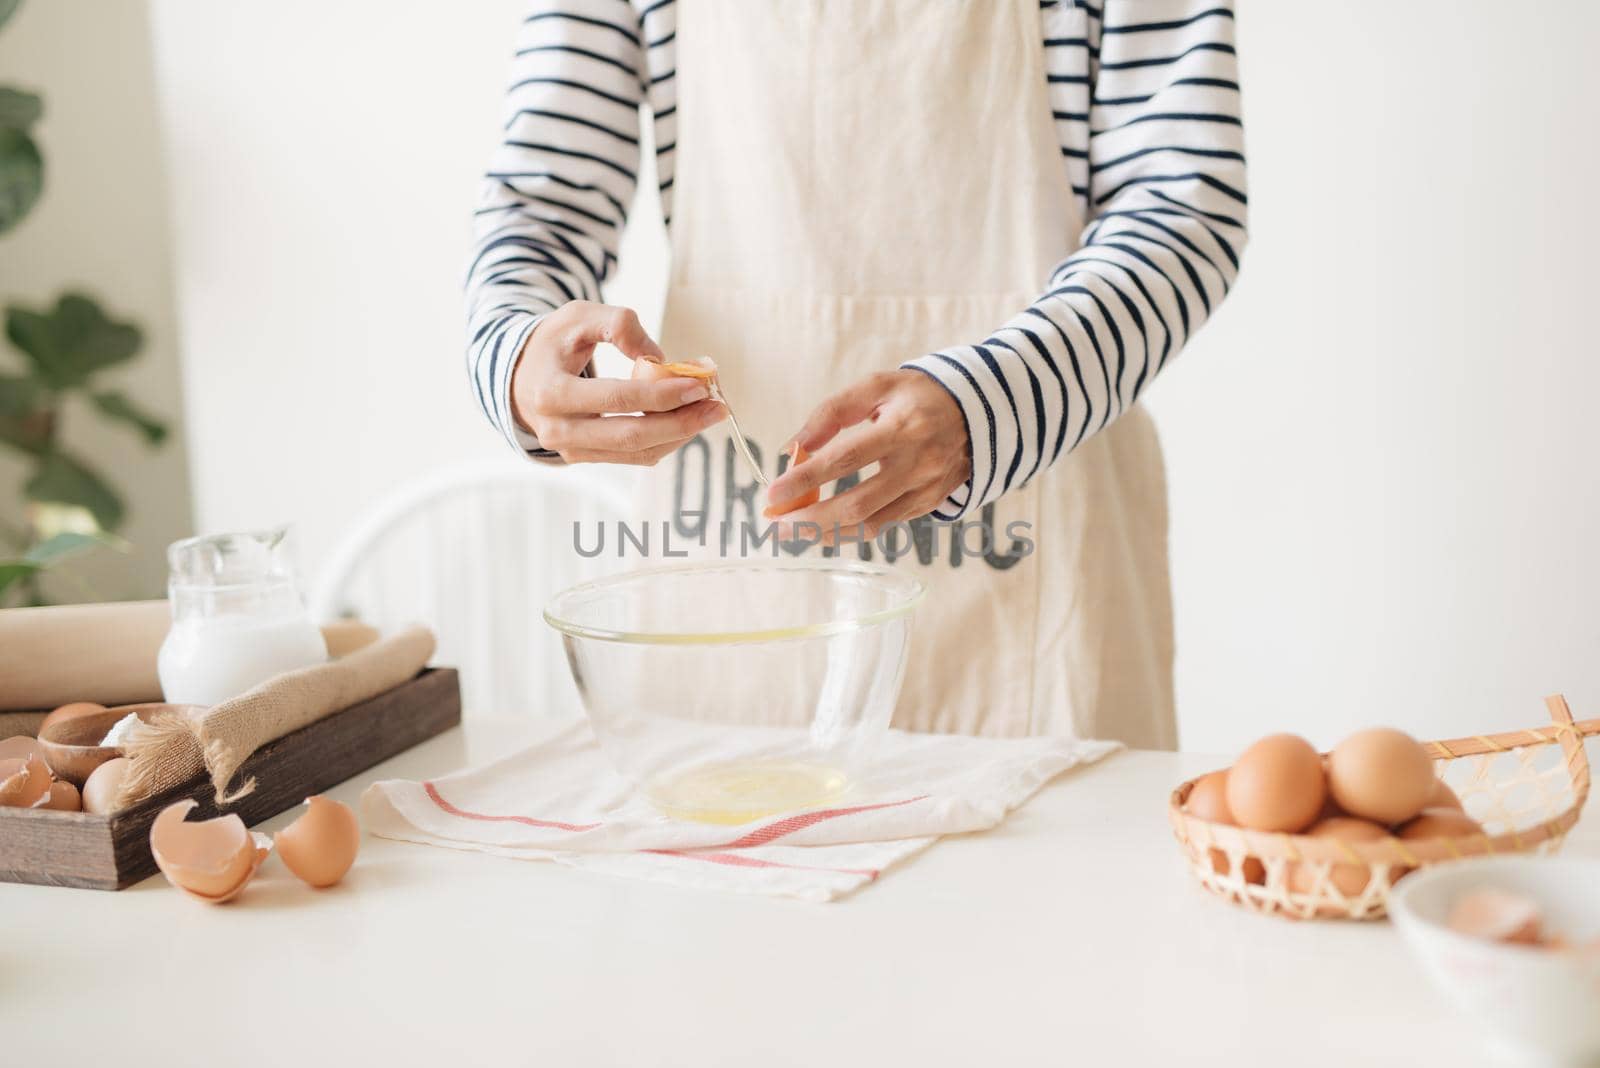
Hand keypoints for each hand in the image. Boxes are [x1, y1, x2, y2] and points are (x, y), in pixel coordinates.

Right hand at [510, 301, 724, 464]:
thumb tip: (660, 358)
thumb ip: (619, 324)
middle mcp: (558, 430)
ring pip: (637, 452)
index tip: (699, 383)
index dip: (662, 394)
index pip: (617, 398)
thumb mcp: (579, 316)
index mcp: (552, 392)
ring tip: (710, 412)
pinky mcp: (585, 459)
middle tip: (717, 406)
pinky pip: (633, 456)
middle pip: (631, 435)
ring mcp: (571, 450)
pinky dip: (665, 441)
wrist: (520, 376)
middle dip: (681, 422)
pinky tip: (687, 421)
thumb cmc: (554, 342)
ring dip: (680, 435)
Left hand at [765, 370, 969, 542]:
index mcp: (902, 428)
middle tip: (775, 522)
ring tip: (792, 529)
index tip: (773, 491)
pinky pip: (883, 525)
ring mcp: (925, 489)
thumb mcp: (877, 387)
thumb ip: (832, 412)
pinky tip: (824, 527)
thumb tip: (793, 447)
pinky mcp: (928, 504)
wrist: (978, 412)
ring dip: (825, 532)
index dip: (806, 477)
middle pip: (857, 504)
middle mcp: (917, 464)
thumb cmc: (918, 396)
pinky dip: (850, 530)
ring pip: (869, 523)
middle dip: (810, 518)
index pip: (846, 458)